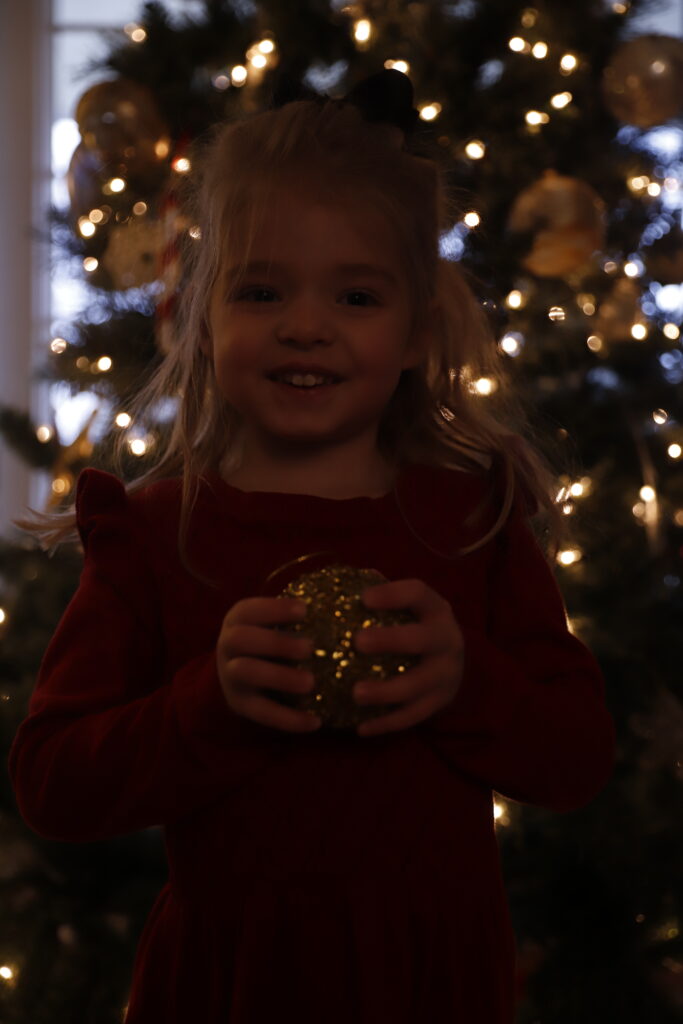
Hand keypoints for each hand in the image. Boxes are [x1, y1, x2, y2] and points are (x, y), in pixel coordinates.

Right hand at [216, 597, 319, 732]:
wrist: (242, 675)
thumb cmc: (272, 639)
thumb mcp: (275, 623)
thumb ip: (299, 618)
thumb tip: (340, 608)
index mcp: (238, 619)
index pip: (249, 610)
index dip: (275, 609)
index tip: (304, 611)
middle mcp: (227, 645)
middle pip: (241, 639)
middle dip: (275, 642)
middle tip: (309, 648)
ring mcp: (230, 676)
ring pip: (246, 673)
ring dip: (279, 676)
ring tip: (310, 683)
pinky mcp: (239, 704)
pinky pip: (261, 712)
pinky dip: (288, 718)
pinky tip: (315, 722)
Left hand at [352, 579, 463, 737]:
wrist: (456, 661)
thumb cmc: (416, 626)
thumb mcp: (410, 608)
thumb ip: (382, 596)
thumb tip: (340, 581)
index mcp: (435, 609)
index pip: (418, 594)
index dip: (393, 594)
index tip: (364, 598)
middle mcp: (446, 639)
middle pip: (421, 639)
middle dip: (390, 640)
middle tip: (357, 642)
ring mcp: (446, 674)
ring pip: (417, 686)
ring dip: (386, 691)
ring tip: (355, 693)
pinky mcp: (440, 703)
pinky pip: (412, 716)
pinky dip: (386, 723)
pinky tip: (360, 728)